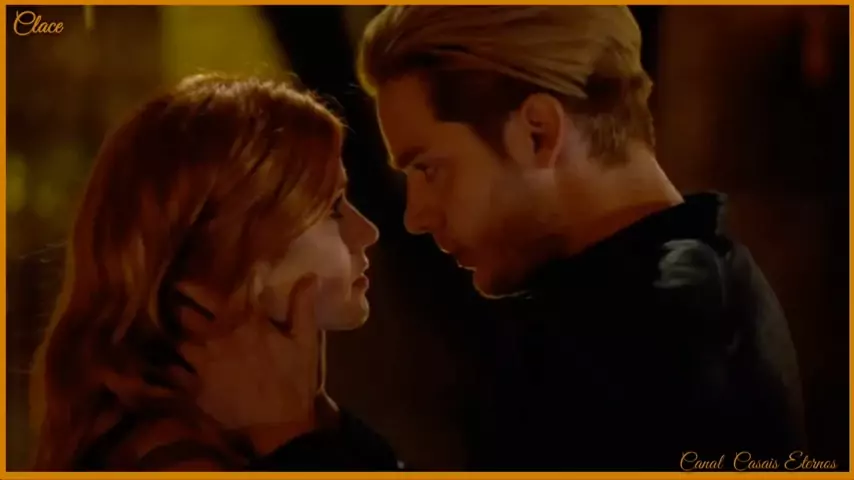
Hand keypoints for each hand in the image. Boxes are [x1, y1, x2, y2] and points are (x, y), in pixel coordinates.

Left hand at [179, 275, 320, 454]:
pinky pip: (176, 372)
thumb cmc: (295, 380)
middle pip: (192, 311)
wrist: (279, 425)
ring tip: (181, 332)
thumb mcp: (305, 341)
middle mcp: (219, 336)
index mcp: (247, 321)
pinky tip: (178, 367)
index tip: (242, 271)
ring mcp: (203, 362)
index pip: (241, 289)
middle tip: (181, 290)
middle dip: (188, 299)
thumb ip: (302, 306)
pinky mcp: (195, 386)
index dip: (242, 278)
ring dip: (183, 335)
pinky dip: (177, 368)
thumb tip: (310, 276)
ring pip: (181, 340)